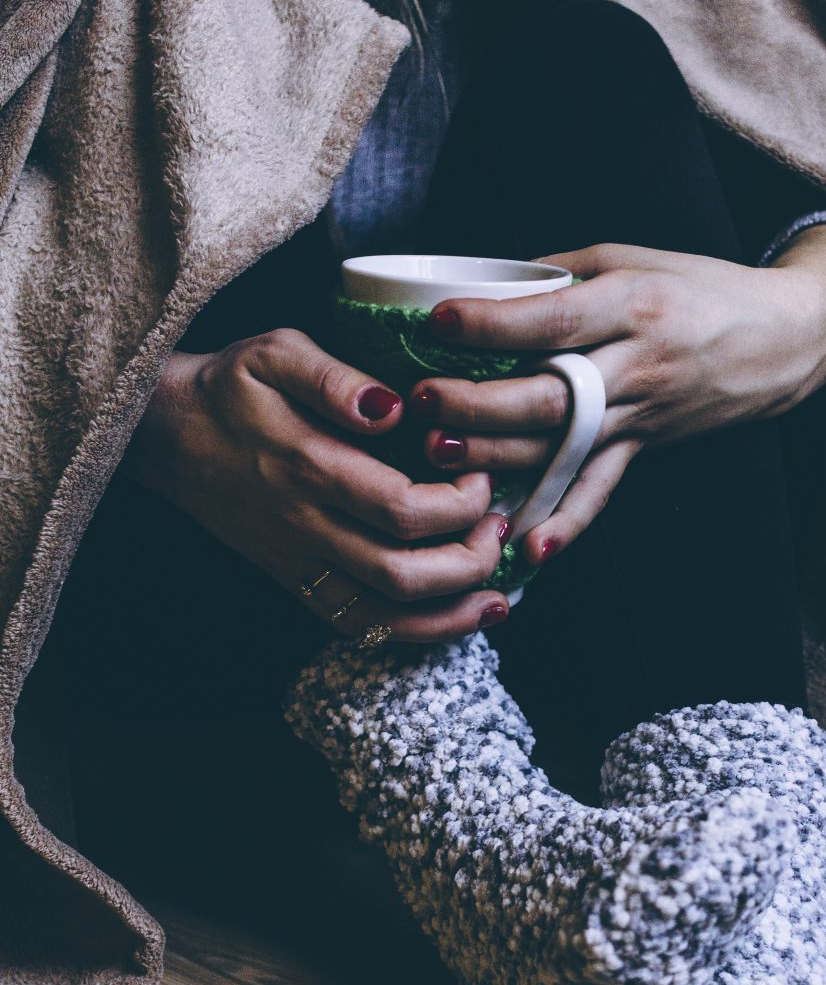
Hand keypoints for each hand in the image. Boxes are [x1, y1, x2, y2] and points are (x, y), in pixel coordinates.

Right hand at [122, 328, 510, 641]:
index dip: (462, 503)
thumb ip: (336, 378)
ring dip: (453, 614)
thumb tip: (394, 408)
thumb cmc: (232, 387)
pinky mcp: (297, 583)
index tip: (482, 476)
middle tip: (500, 528)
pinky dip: (415, 631)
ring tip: (498, 593)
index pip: (405, 510)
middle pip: (405, 576)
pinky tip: (454, 614)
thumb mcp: (276, 353)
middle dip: (472, 562)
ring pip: (386, 618)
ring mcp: (299, 564)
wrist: (164, 436)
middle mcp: (305, 528)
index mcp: (309, 469)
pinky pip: (360, 626)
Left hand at [410, 225, 825, 561]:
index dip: (495, 323)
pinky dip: (568, 524)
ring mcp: (642, 415)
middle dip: (478, 403)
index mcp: (633, 305)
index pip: (554, 320)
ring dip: (496, 457)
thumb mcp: (632, 258)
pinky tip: (529, 549)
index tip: (439, 321)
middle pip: (549, 394)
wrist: (785, 338)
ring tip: (438, 458)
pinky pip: (601, 491)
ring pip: (561, 445)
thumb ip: (559, 275)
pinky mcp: (646, 448)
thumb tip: (483, 286)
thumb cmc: (701, 287)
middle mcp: (637, 365)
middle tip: (421, 401)